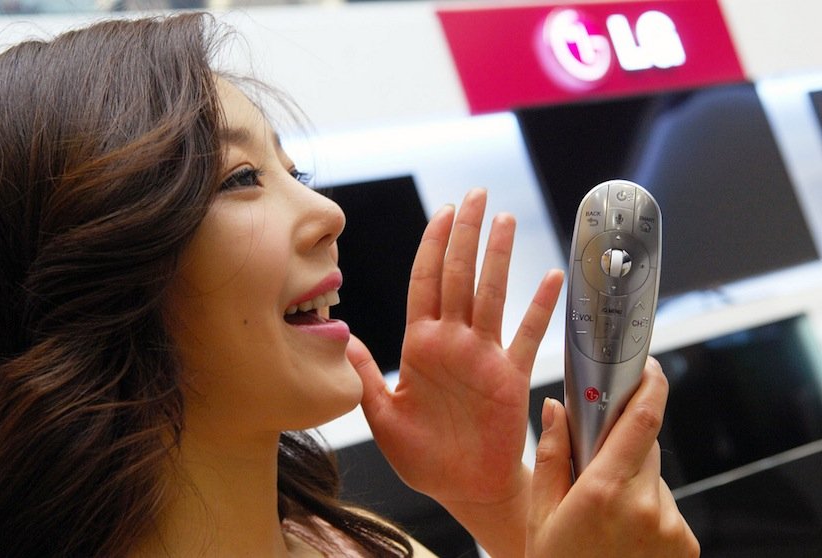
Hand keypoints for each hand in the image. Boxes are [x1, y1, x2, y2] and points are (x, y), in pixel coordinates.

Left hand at [347, 188, 562, 553]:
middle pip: (458, 276)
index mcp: (420, 346)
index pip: (425, 282)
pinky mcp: (509, 376)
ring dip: (498, 258)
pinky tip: (552, 278)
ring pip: (490, 295)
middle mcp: (452, 342)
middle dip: (465, 235)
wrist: (463, 487)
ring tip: (505, 221)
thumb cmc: (423, 457)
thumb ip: (365, 377)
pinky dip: (540, 309)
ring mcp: (483, 355)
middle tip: (476, 196)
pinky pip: (526, 336)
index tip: (443, 213)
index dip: (432, 246)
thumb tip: (344, 337)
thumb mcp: (383, 417)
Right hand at [526, 358, 699, 556]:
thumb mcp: (541, 514)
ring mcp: (671, 527)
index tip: (646, 366)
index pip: (641, 421)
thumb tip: (554, 408)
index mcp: (604, 491)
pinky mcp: (686, 544)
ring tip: (605, 515)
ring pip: (653, 478)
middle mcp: (646, 506)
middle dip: (622, 445)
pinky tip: (622, 532)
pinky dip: (647, 507)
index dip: (649, 385)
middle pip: (644, 446)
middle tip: (596, 465)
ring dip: (633, 481)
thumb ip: (550, 455)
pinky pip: (665, 506)